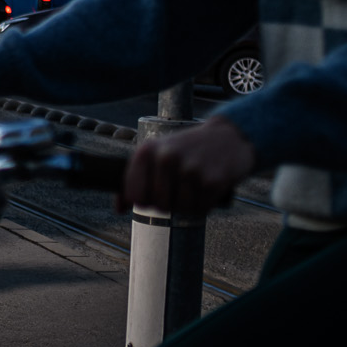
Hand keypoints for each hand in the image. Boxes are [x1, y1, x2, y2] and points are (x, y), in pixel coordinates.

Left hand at [119, 116, 255, 213]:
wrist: (228, 136)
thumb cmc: (185, 149)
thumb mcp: (156, 153)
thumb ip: (134, 179)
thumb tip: (118, 209)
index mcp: (148, 151)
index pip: (134, 195)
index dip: (142, 201)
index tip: (151, 195)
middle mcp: (167, 158)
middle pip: (158, 204)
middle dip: (167, 203)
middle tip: (178, 190)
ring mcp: (190, 169)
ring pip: (179, 209)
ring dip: (187, 205)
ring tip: (192, 187)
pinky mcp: (212, 181)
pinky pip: (200, 210)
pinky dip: (203, 205)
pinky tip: (205, 189)